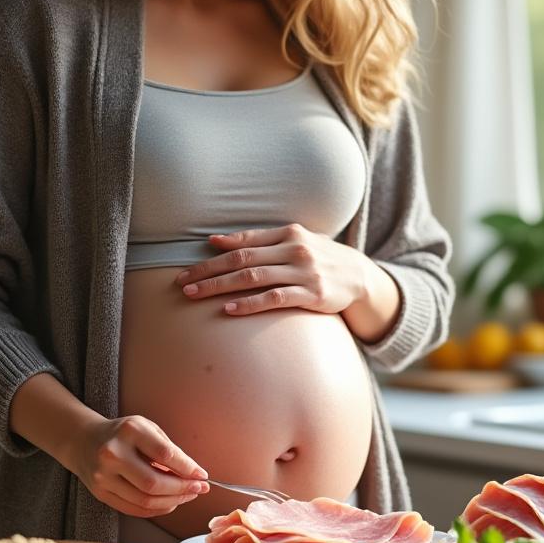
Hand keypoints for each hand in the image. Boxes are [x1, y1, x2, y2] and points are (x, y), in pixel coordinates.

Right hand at [71, 415, 208, 517]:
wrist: (83, 440)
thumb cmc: (122, 433)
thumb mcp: (147, 428)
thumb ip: (168, 449)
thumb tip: (194, 474)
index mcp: (129, 431)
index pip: (165, 454)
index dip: (188, 468)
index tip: (202, 475)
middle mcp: (113, 454)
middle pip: (154, 483)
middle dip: (182, 489)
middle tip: (199, 489)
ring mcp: (103, 476)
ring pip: (145, 500)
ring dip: (173, 501)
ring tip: (187, 496)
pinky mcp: (100, 493)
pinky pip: (134, 509)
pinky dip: (156, 509)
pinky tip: (169, 503)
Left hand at [175, 223, 376, 315]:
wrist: (360, 277)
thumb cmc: (319, 259)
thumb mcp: (294, 242)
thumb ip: (259, 240)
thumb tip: (216, 241)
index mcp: (289, 233)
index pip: (244, 242)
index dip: (213, 255)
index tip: (187, 267)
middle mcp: (295, 249)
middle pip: (242, 259)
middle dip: (208, 272)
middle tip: (182, 284)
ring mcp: (304, 272)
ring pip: (253, 277)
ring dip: (220, 286)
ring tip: (196, 295)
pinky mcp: (312, 294)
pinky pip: (274, 298)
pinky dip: (249, 303)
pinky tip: (229, 309)